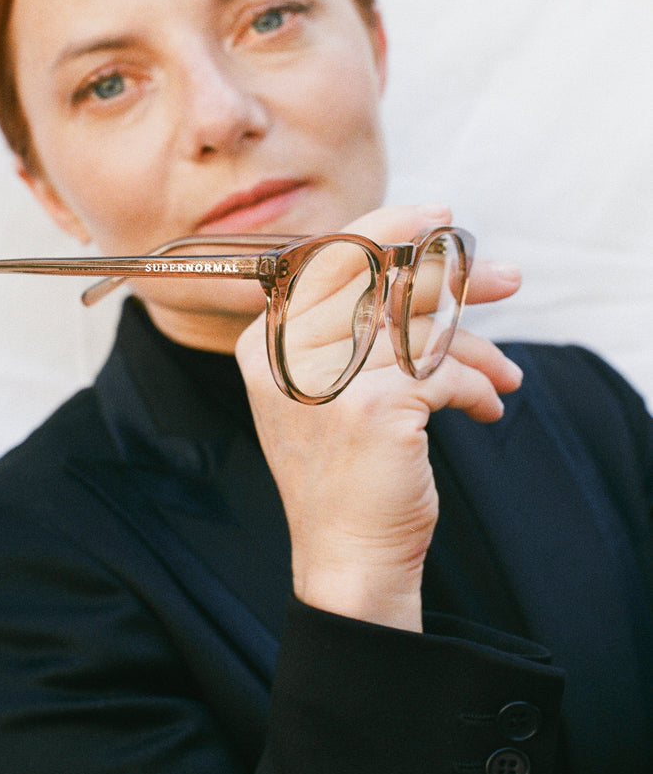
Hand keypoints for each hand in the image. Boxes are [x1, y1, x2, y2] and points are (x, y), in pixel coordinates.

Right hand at [235, 205, 522, 631]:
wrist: (346, 555)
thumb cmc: (345, 468)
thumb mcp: (332, 385)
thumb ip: (353, 324)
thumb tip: (421, 262)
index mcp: (264, 339)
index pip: (328, 258)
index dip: (387, 226)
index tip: (439, 218)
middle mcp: (283, 351)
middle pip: (380, 279)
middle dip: (453, 276)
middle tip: (507, 278)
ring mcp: (322, 378)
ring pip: (419, 326)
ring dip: (476, 349)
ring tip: (505, 372)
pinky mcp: (370, 407)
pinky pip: (442, 370)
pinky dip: (475, 386)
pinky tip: (486, 407)